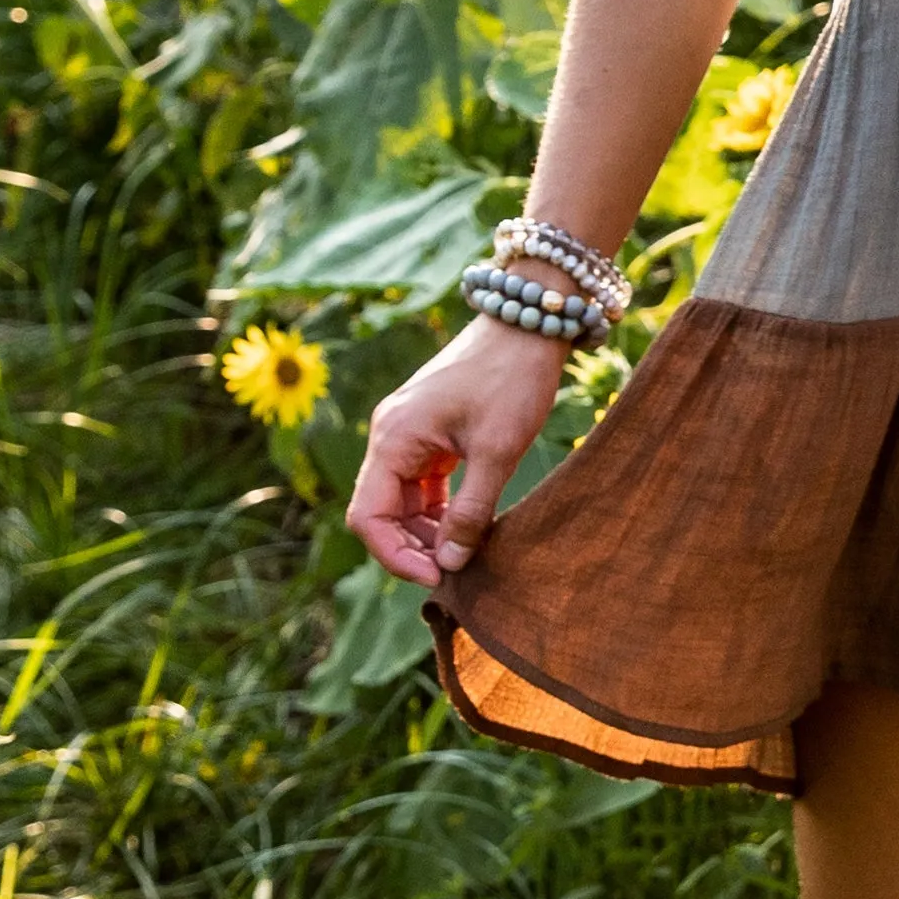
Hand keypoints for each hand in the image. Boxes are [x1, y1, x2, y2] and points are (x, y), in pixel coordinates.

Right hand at [345, 317, 568, 585]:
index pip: (368, 517)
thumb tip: (451, 563)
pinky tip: (466, 528)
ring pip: (403, 501)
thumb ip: (471, 511)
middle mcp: (390, 436)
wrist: (530, 322)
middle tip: (456, 572)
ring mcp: (409, 433)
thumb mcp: (497, 452)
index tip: (437, 576)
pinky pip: (422, 484)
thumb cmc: (512, 379)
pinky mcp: (431, 432)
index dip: (396, 555)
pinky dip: (439, 510)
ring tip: (465, 555)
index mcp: (393, 439)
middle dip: (412, 546)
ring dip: (427, 532)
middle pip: (382, 512)